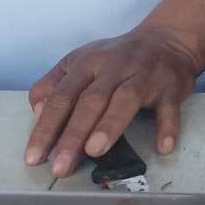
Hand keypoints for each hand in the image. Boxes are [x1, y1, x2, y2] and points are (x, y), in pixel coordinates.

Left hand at [24, 24, 202, 178]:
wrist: (166, 39)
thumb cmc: (115, 59)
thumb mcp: (79, 62)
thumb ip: (53, 85)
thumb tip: (38, 114)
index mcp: (87, 63)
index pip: (62, 97)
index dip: (46, 127)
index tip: (34, 157)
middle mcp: (114, 67)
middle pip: (91, 101)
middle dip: (74, 134)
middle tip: (61, 165)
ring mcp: (144, 75)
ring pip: (126, 99)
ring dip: (110, 125)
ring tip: (94, 151)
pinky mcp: (170, 86)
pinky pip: (169, 107)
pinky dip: (168, 126)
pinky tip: (162, 147)